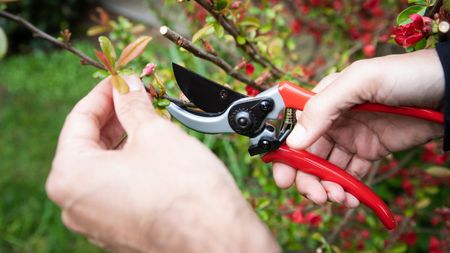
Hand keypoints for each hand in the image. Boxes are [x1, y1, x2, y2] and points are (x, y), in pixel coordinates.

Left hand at [46, 76, 279, 252]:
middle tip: (138, 96)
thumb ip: (133, 105)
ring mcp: (96, 222)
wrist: (217, 240)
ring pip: (104, 168)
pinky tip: (153, 150)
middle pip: (89, 145)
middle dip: (116, 116)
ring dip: (125, 140)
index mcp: (71, 177)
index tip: (121, 79)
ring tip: (150, 120)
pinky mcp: (118, 231)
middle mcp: (75, 204)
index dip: (104, 93)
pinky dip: (130, 165)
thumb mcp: (154, 133)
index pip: (79, 120)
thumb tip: (128, 85)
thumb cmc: (184, 189)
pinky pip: (116, 188)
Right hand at [273, 49, 444, 206]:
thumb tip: (294, 142)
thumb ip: (323, 108)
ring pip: (326, 167)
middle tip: (314, 195)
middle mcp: (333, 119)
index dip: (284, 153)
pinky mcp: (369, 151)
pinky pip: (350, 174)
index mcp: (325, 99)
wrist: (449, 91)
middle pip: (307, 153)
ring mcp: (351, 136)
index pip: (293, 128)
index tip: (283, 175)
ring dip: (326, 186)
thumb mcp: (360, 81)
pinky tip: (350, 198)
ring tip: (337, 198)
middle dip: (306, 177)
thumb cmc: (405, 75)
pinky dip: (346, 189)